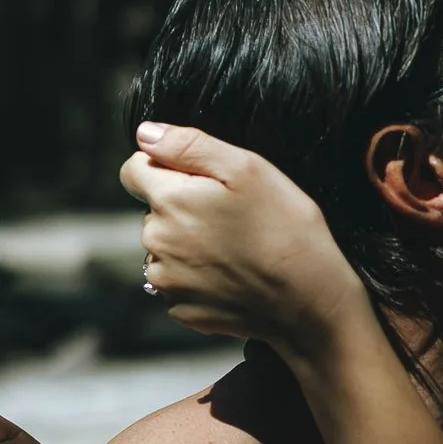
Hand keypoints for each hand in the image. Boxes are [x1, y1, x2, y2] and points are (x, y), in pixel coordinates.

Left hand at [122, 124, 370, 355]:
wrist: (309, 301)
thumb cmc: (285, 229)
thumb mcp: (247, 168)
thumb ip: (188, 145)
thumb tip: (145, 134)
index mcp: (169, 202)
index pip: (134, 171)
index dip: (166, 167)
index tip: (201, 179)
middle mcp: (157, 243)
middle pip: (154, 211)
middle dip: (183, 207)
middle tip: (231, 215)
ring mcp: (168, 282)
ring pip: (165, 247)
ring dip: (189, 243)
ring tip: (235, 247)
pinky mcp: (182, 309)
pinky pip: (179, 281)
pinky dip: (199, 276)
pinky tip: (232, 274)